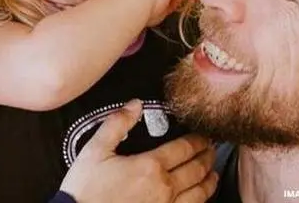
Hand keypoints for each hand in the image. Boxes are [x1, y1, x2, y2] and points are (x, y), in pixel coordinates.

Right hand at [60, 100, 218, 202]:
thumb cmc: (85, 188)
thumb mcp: (96, 150)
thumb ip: (117, 123)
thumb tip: (135, 104)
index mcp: (150, 166)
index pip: (184, 149)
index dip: (198, 140)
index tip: (204, 135)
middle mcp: (164, 188)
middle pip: (197, 170)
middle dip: (207, 157)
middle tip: (212, 149)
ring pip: (198, 194)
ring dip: (209, 182)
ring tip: (212, 174)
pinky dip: (199, 202)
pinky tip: (199, 199)